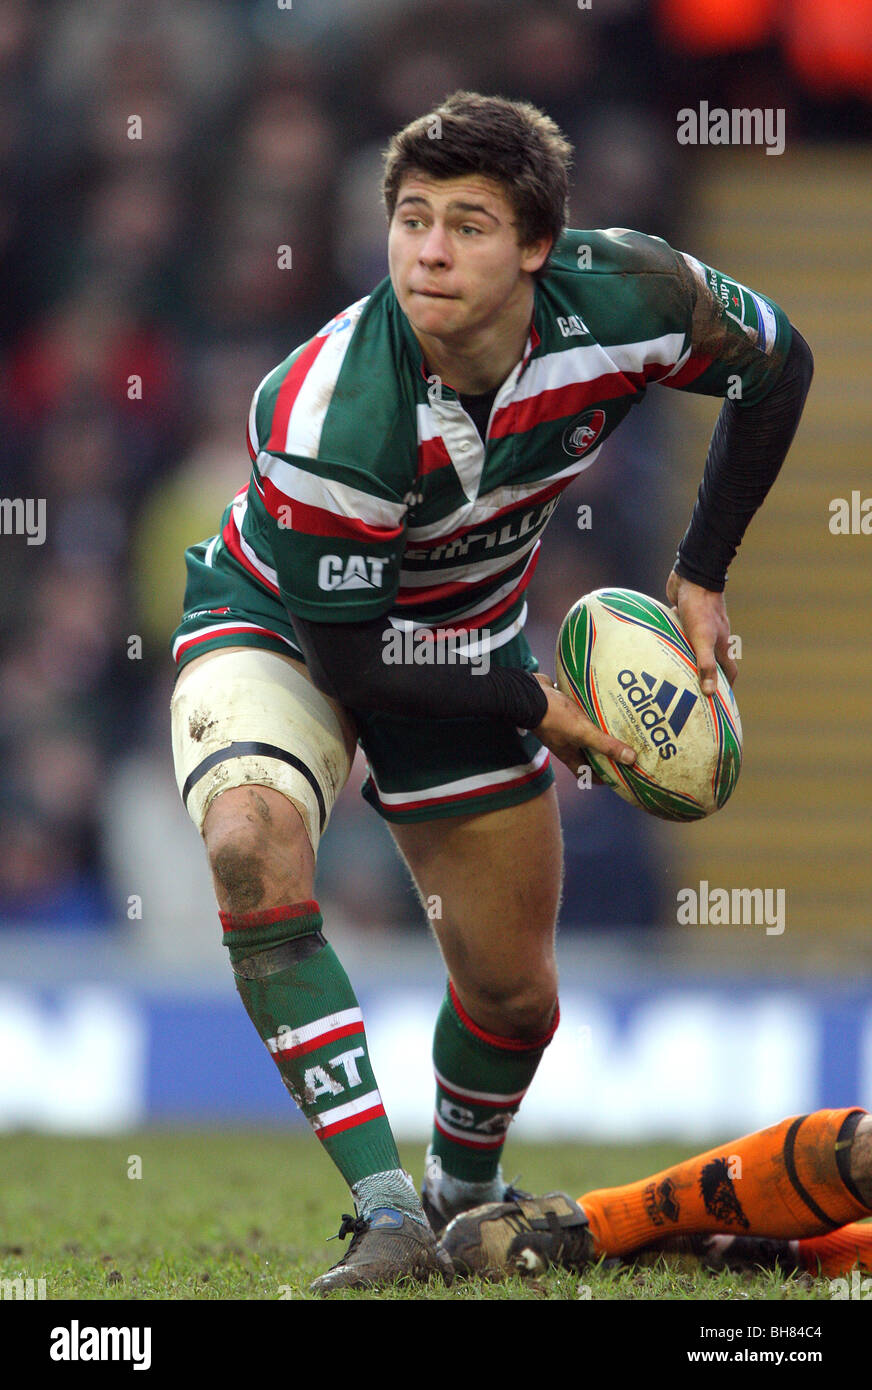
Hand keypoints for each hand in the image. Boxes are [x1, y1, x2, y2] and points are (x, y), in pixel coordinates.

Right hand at [532, 673, 636, 778]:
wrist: (529, 693)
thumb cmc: (553, 718)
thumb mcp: (582, 733)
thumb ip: (605, 745)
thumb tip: (631, 759)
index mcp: (569, 754)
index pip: (587, 773)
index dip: (604, 777)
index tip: (621, 775)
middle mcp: (566, 742)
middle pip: (589, 752)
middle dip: (606, 752)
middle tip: (627, 747)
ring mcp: (563, 726)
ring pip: (585, 732)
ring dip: (600, 731)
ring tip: (621, 726)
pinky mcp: (562, 709)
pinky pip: (581, 714)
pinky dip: (592, 712)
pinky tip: (605, 705)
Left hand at [665, 570, 737, 693]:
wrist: (693, 575)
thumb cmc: (699, 609)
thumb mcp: (701, 639)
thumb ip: (704, 664)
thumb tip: (709, 693)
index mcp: (721, 644)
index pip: (729, 672)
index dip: (725, 688)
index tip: (719, 704)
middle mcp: (713, 636)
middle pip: (711, 661)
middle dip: (703, 676)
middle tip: (690, 691)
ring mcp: (700, 625)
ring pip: (695, 647)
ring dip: (686, 657)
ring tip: (672, 672)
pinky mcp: (686, 615)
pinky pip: (681, 632)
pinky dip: (674, 639)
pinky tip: (660, 645)